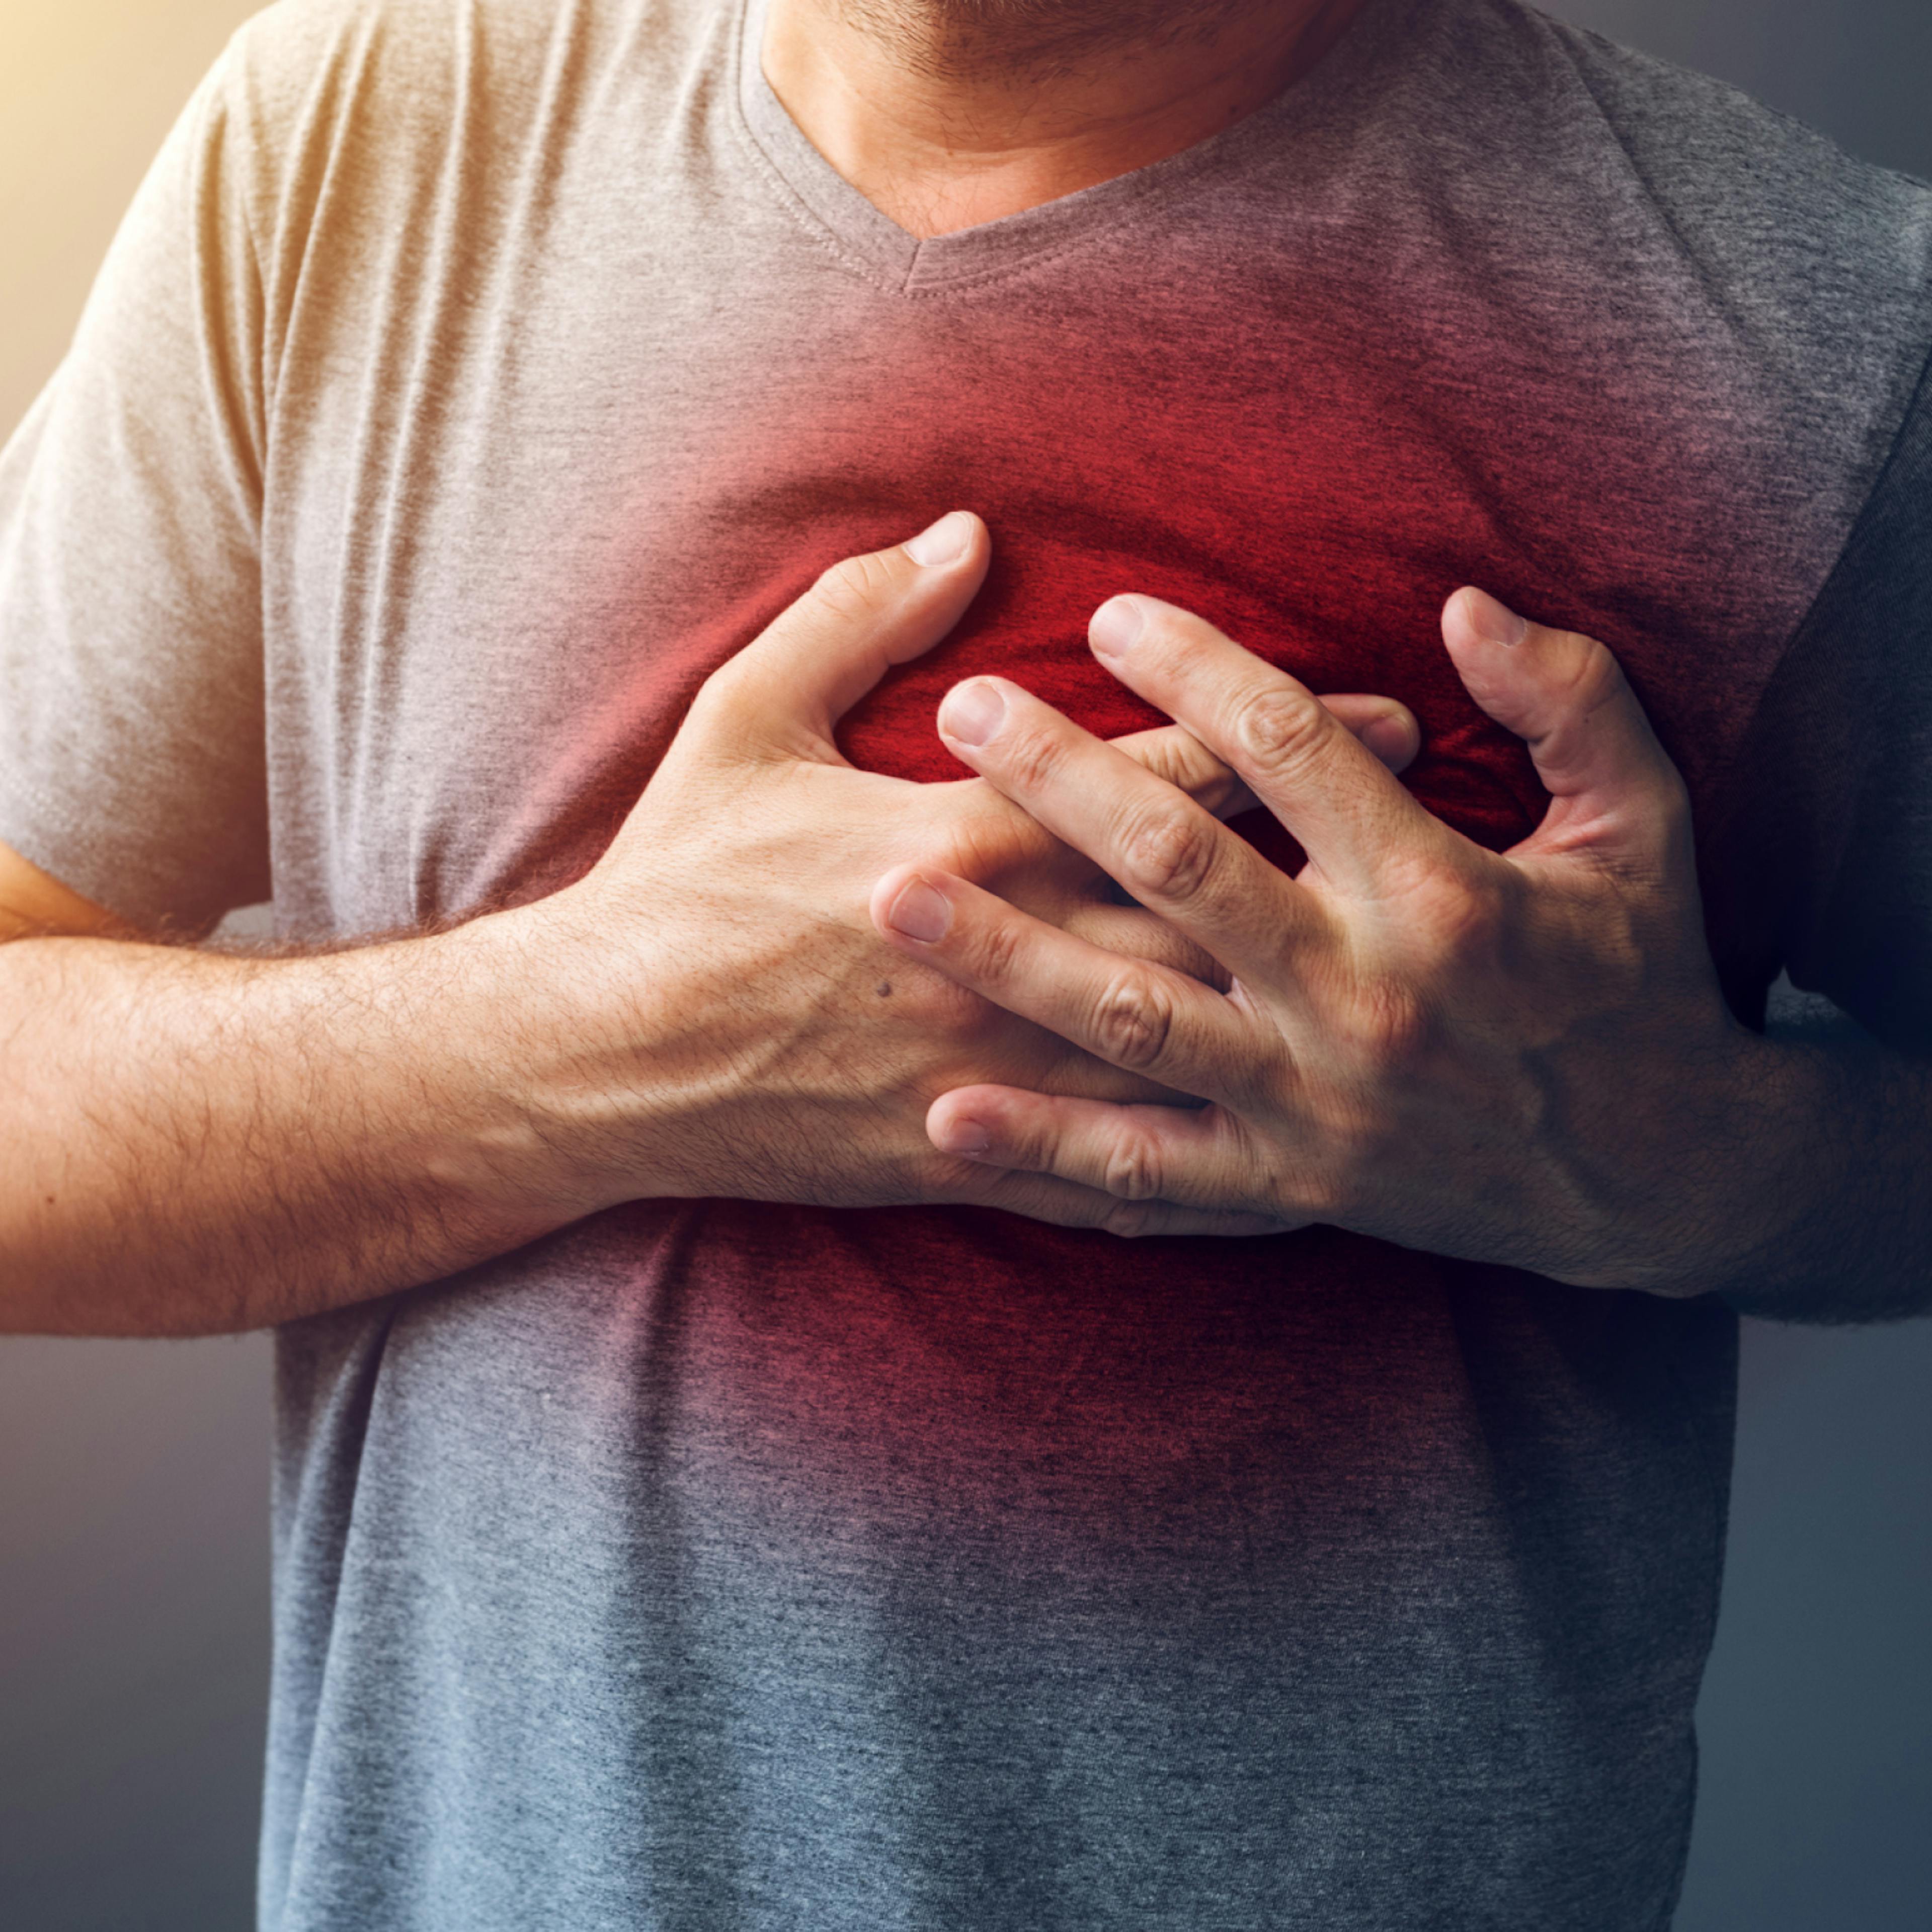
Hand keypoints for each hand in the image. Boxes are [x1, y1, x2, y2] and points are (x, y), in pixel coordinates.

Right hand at [545, 515, 1419, 1235]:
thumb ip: (856, 614)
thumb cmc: (674, 878)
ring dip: (1304, 1012)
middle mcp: (999, 956)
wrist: (601, 1054)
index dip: (1278, 738)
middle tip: (1445, 835)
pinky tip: (1305, 1169)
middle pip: (1204, 901)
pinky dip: (1213, 1172)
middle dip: (1334, 861)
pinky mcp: (970, 1155)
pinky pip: (1116, 1175)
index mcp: (957, 839)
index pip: (1154, 776)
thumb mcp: (743, 719)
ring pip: (1184, 1045)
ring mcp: (992, 1070)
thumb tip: (963, 530)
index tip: (1385, 717)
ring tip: (1412, 990)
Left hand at [869, 586, 1777, 1286]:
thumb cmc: (1640, 973)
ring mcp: (1315, 1100)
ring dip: (1007, 955)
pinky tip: (946, 1117)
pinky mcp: (1291, 1182)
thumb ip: (1570, 699)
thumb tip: (1462, 604)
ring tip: (896, 897)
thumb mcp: (1643, 821)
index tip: (1107, 614)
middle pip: (1177, 867)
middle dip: (1059, 782)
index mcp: (1439, 888)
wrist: (1662, 1173)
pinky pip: (1150, 1172)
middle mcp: (1362, 994)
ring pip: (1130, 1018)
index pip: (1287, 748)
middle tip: (961, 712)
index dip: (1193, 667)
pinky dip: (1048, 1149)